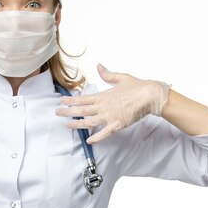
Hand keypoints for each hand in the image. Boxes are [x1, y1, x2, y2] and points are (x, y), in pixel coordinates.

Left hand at [55, 63, 170, 143]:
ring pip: (89, 121)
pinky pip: (105, 132)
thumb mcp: (120, 77)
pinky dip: (97, 137)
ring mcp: (110, 116)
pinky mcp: (118, 124)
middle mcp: (104, 106)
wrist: (150, 95)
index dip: (70, 100)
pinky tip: (89, 141)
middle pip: (82, 110)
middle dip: (67, 112)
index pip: (82, 98)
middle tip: (56, 113)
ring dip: (77, 124)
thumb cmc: (137, 86)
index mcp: (103, 96)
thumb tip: (99, 66)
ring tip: (66, 125)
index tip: (60, 101)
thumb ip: (107, 74)